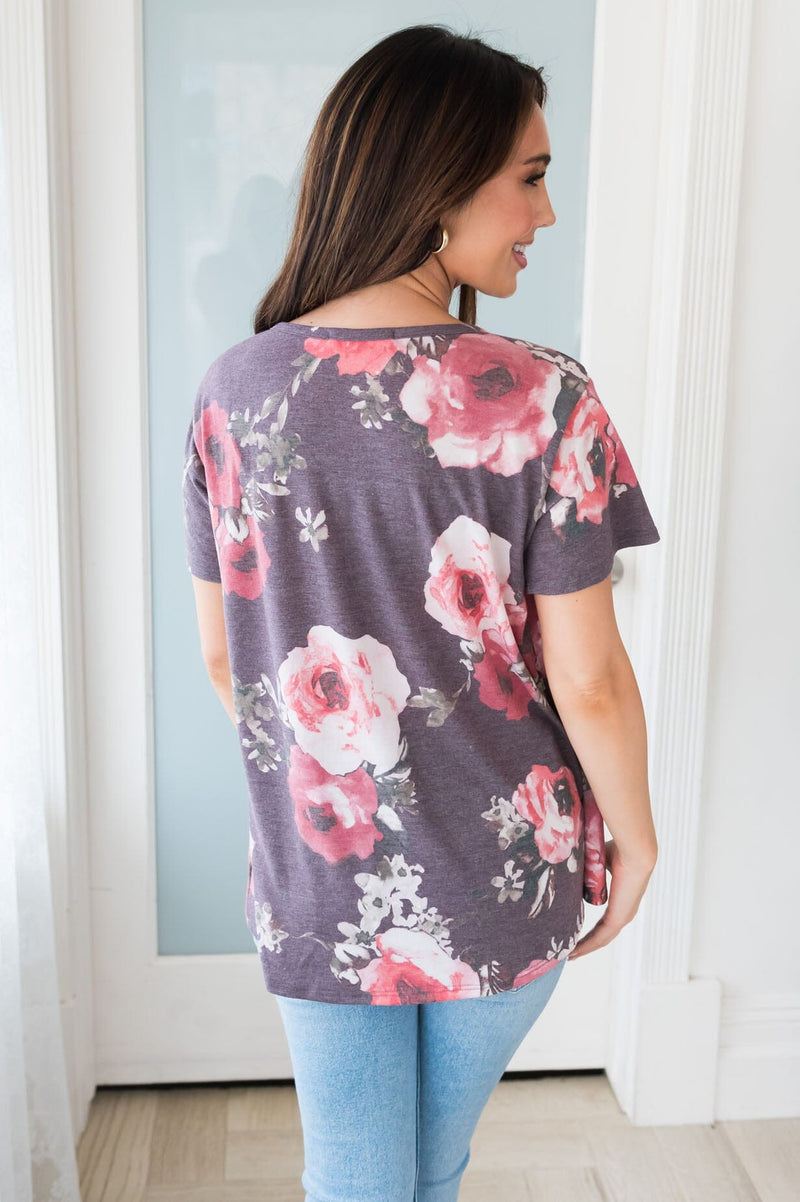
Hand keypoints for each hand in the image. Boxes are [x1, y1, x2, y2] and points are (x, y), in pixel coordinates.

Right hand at [567, 839, 656, 960]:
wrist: (634, 850)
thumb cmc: (619, 850)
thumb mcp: (598, 862)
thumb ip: (587, 868)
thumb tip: (569, 861)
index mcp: (622, 899)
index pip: (605, 920)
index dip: (591, 929)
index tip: (577, 933)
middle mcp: (625, 911)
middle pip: (603, 935)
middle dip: (587, 944)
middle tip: (571, 952)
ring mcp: (623, 916)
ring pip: (601, 939)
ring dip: (585, 948)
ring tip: (569, 956)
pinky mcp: (618, 918)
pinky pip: (600, 937)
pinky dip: (586, 946)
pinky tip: (574, 952)